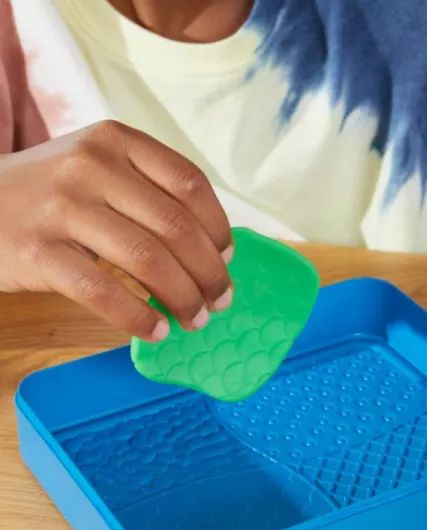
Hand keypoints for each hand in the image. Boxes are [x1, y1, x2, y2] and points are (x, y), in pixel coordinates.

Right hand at [0, 120, 231, 340]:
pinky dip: (138, 317)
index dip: (218, 227)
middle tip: (220, 300)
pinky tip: (156, 330)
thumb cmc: (52, 193)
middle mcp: (92, 165)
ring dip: (183, 298)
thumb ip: (150, 193)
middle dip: (209, 273)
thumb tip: (213, 249)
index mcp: (117, 141)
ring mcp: (62, 206)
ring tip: (196, 319)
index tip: (227, 258)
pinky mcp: (37, 250)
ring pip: (147, 260)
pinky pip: (103, 291)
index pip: (190, 184)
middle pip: (176, 226)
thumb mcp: (100, 170)